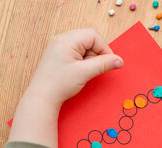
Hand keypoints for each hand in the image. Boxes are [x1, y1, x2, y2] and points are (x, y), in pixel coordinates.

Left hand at [9, 29, 122, 147]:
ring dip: (89, 58)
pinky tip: (77, 71)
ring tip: (82, 71)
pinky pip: (77, 52)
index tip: (107, 63)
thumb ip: (103, 64)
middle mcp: (61, 39)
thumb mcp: (84, 73)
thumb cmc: (58, 85)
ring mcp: (59, 46)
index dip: (104, 49)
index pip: (94, 35)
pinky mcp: (59, 54)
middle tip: (92, 68)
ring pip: (84, 46)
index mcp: (66, 40)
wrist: (41, 98)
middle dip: (96, 54)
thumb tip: (119, 60)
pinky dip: (82, 61)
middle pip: (89, 39)